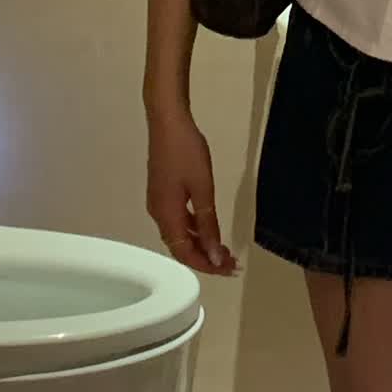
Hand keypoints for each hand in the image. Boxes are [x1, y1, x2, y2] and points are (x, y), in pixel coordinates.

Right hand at [145, 107, 237, 275]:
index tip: (230, 270)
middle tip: (232, 263)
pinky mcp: (162, 193)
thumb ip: (207, 224)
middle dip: (206, 258)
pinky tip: (208, 227)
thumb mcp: (202, 189)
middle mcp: (159, 215)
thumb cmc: (187, 152)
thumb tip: (214, 256)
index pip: (186, 253)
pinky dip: (194, 229)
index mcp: (166, 216)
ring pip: (179, 235)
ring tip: (224, 250)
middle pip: (181, 247)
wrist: (168, 121)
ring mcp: (159, 203)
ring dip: (201, 244)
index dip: (207, 265)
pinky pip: (178, 221)